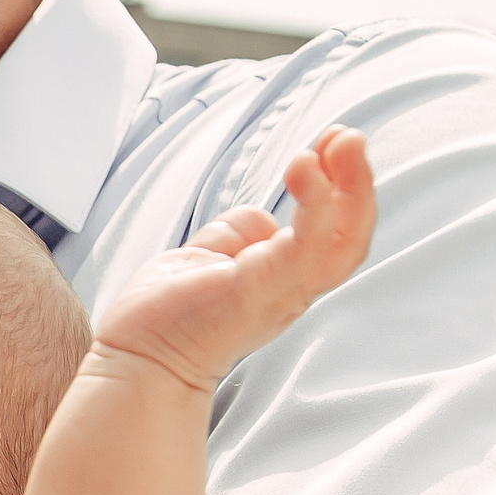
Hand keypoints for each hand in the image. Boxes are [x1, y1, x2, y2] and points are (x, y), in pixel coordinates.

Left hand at [92, 126, 374, 392]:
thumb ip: (241, 233)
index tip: (332, 145)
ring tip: (341, 141)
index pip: (336, 233)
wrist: (136, 357)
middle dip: (358, 181)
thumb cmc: (168, 312)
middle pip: (351, 237)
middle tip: (349, 137)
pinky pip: (303, 248)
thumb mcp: (212, 255)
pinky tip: (305, 168)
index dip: (343, 188)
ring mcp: (278, 293)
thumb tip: (261, 217)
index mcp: (285, 280)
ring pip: (342, 243)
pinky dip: (315, 206)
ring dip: (350, 186)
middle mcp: (292, 290)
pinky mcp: (257, 291)